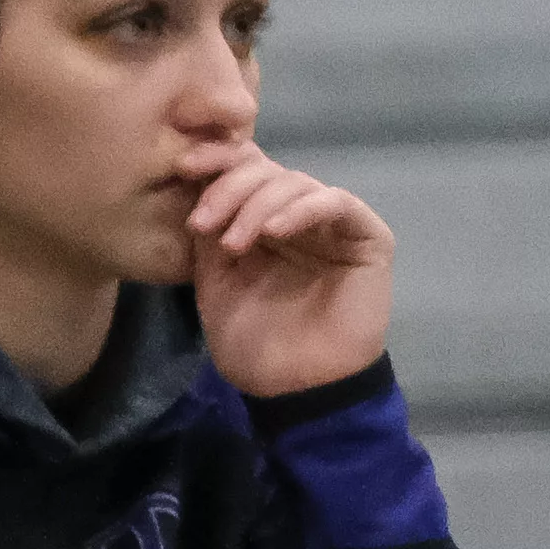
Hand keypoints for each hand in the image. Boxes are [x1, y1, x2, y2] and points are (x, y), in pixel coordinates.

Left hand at [180, 141, 391, 399]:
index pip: (242, 170)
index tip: (182, 168)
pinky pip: (336, 203)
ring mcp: (333, 224)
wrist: (296, 387)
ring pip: (295, 182)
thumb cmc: (254, 342)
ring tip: (233, 243)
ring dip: (256, 204)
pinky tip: (273, 231)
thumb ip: (208, 233)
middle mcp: (296, 216)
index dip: (215, 161)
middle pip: (265, 169)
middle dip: (228, 188)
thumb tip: (194, 183)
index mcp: (260, 222)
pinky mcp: (367, 237)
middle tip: (202, 222)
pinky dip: (302, 209)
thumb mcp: (214, 281)